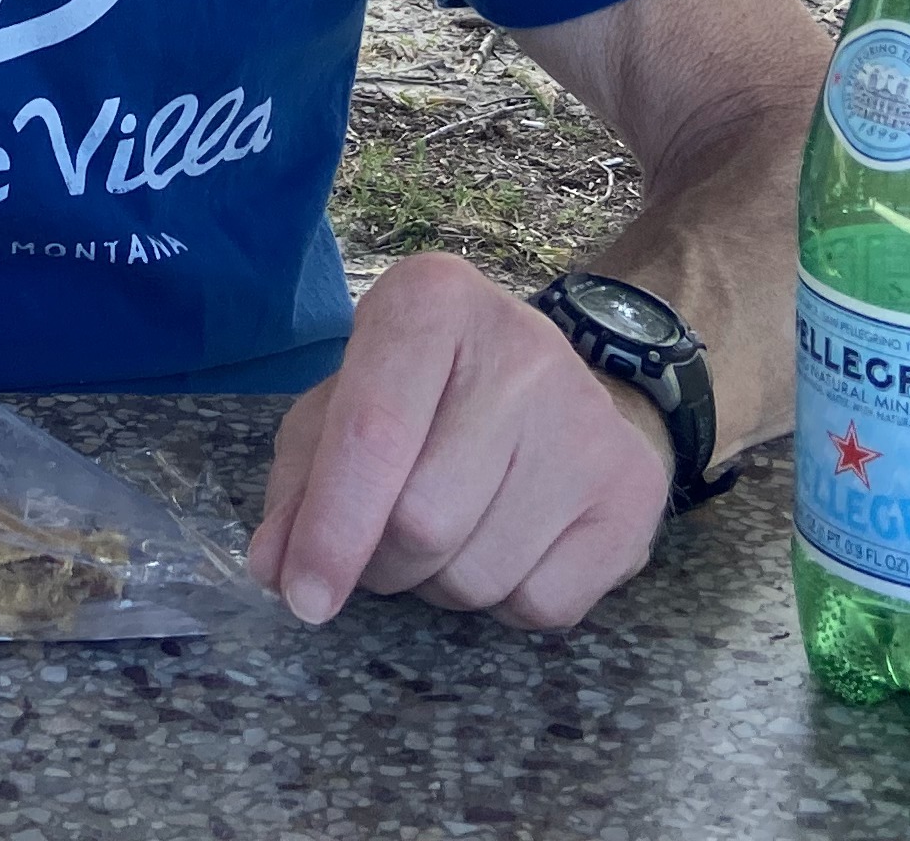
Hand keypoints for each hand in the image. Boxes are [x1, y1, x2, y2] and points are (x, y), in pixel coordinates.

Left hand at [248, 252, 672, 628]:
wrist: (566, 388)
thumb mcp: (342, 406)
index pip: (372, 432)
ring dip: (438, 585)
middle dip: (381, 562)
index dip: (330, 528)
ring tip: (451, 531)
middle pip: (421, 522)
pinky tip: (509, 543)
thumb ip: (300, 483)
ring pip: (476, 576)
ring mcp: (590, 422)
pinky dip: (505, 603)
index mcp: (432, 302)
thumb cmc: (428, 396)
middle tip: (383, 542)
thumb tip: (277, 568)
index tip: (302, 595)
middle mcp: (522, 348)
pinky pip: (541, 606)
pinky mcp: (633, 493)